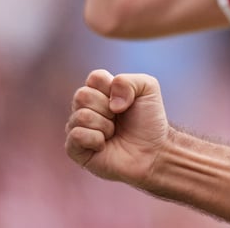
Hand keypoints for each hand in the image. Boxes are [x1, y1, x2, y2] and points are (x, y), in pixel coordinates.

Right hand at [66, 69, 170, 186]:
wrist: (153, 151)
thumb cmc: (149, 121)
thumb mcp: (148, 89)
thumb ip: (128, 81)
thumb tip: (110, 102)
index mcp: (100, 91)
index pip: (94, 78)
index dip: (112, 88)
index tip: (126, 101)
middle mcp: (86, 108)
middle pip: (82, 95)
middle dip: (107, 107)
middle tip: (119, 119)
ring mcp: (79, 128)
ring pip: (80, 116)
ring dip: (105, 125)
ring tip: (114, 133)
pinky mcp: (75, 149)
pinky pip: (76, 136)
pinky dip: (96, 139)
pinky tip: (104, 145)